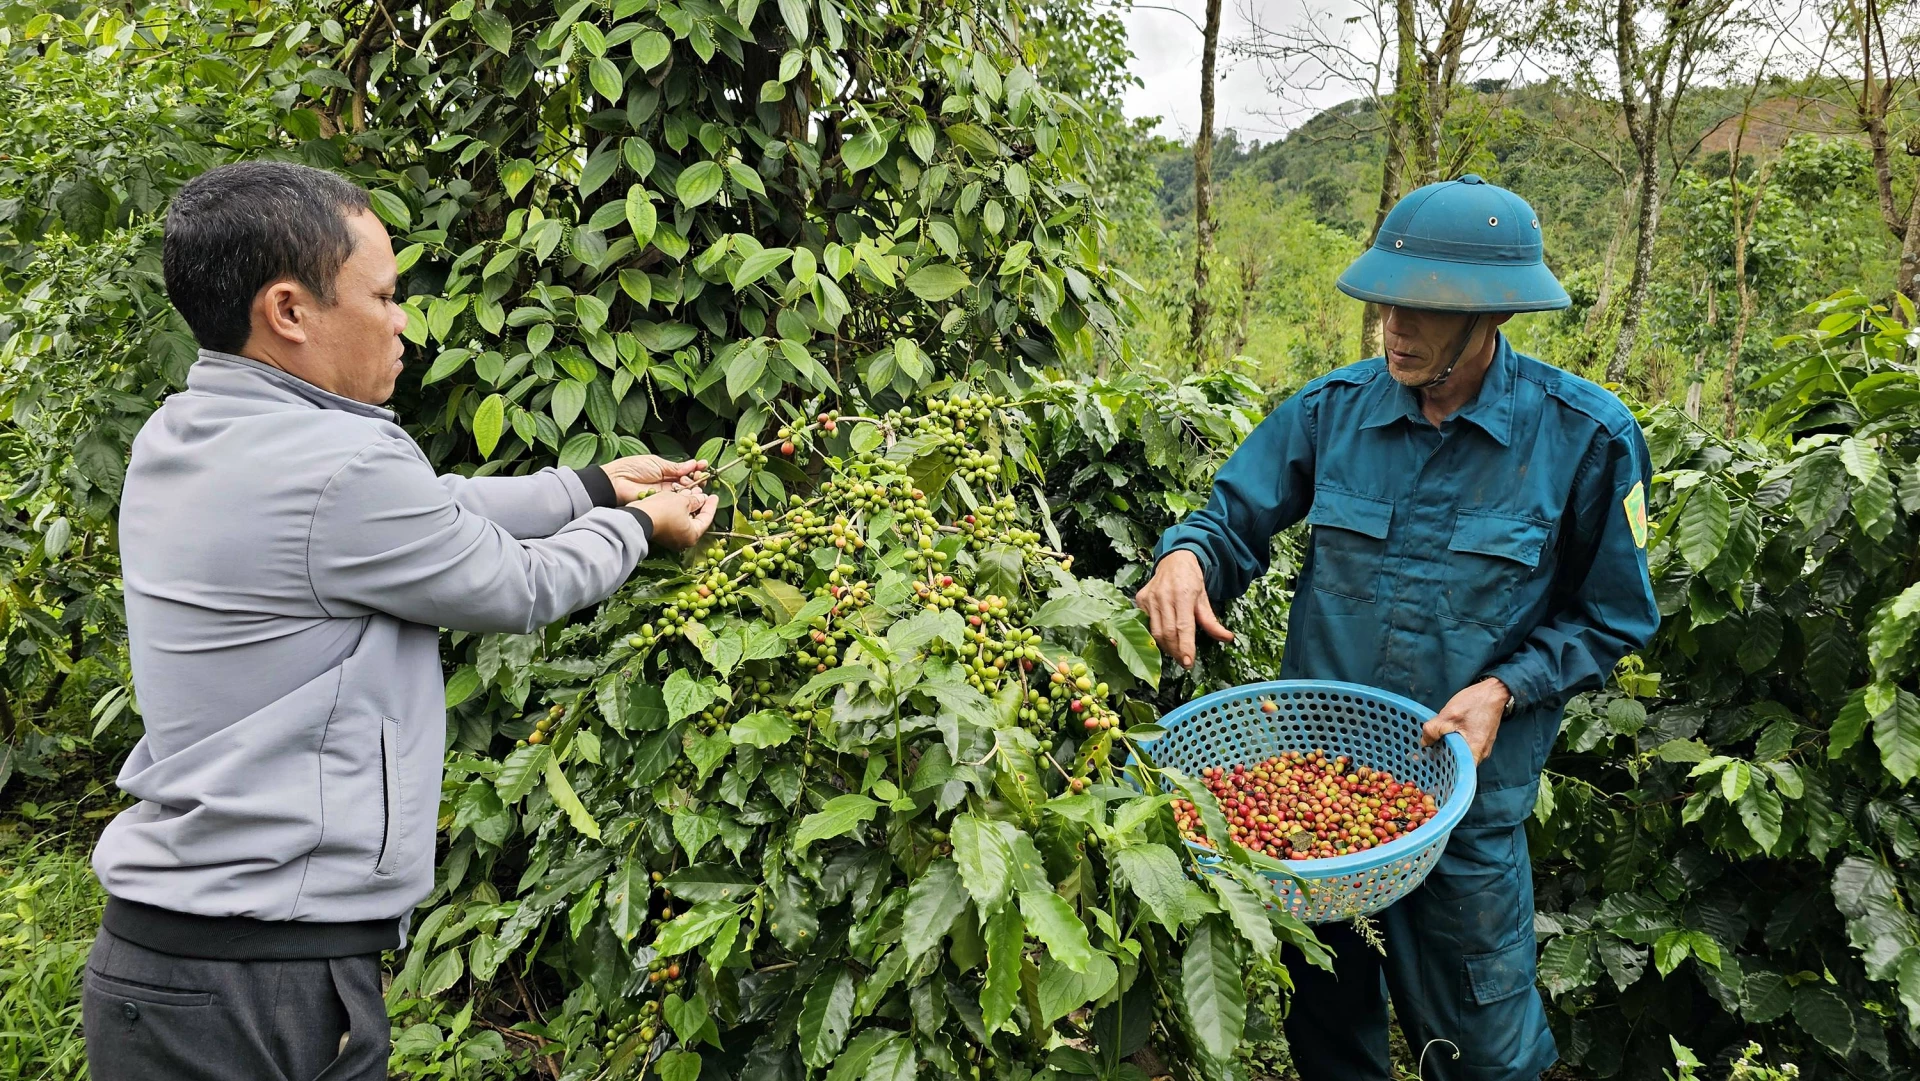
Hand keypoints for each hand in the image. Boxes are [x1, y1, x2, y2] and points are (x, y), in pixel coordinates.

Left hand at [601, 455, 708, 503]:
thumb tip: (691, 464)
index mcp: (665, 470)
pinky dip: (685, 496)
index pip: (684, 470)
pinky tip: (691, 491)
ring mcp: (665, 493)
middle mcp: (667, 483)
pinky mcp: (662, 503)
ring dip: (693, 486)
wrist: (617, 481)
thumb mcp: (657, 463)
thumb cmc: (633, 468)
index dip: (695, 468)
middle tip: (702, 475)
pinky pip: (676, 500)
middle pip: (687, 482)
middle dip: (696, 477)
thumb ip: (675, 467)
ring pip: (684, 492)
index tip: (704, 464)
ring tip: (698, 481)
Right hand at [633, 489, 718, 550]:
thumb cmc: (662, 511)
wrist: (638, 518)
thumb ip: (695, 500)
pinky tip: (677, 498)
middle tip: (701, 493)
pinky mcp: (662, 533)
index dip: (711, 505)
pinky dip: (677, 510)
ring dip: (687, 505)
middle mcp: (683, 540)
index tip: (714, 496)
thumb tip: (700, 499)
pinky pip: (674, 520)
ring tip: (689, 492)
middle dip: (698, 504)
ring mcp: (672, 538)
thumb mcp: (682, 501)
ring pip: (684, 519)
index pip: (707, 519)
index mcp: (692, 536)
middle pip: (696, 520)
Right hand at [1133, 549, 1232, 667]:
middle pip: (1168, 633)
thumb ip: (1212, 621)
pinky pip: (1146, 624)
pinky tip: (1165, 640)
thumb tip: (1227, 639)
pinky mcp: (1140, 600)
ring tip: (1176, 653)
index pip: (1183, 627)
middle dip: (1176, 651)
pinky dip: (1155, 636)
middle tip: (1185, 661)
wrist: (1174, 560)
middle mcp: (1164, 596)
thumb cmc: (1191, 580)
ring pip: (1155, 632)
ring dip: (1166, 647)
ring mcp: (1149, 598)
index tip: (1189, 662)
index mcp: (1183, 594)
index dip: (1185, 646)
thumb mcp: (1204, 599)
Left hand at [1422, 678, 1509, 764]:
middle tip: (1423, 758)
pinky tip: (1442, 739)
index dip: (1441, 771)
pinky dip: (1453, 745)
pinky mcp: (1480, 741)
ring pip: (1460, 756)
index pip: (1456, 771)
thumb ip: (1433, 730)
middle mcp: (1480, 754)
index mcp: (1474, 751)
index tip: (1427, 768)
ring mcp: (1481, 748)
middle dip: (1440, 761)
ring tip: (1430, 749)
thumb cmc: (1475, 703)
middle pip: (1458, 765)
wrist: (1494, 692)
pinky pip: (1464, 748)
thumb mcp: (1449, 715)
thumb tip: (1423, 743)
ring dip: (1446, 752)